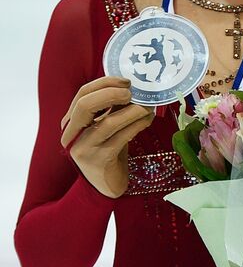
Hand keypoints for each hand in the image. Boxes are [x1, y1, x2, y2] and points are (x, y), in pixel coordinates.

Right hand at [61, 76, 155, 197]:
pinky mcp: (100, 160)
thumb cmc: (108, 151)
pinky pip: (122, 137)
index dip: (104, 83)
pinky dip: (137, 125)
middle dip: (111, 93)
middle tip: (132, 93)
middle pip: (85, 105)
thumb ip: (111, 108)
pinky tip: (148, 120)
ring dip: (132, 111)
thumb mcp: (106, 126)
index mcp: (71, 122)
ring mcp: (84, 148)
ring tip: (148, 107)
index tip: (126, 81)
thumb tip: (133, 87)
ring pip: (108, 123)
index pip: (82, 94)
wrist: (106, 185)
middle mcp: (72, 134)